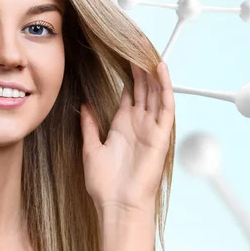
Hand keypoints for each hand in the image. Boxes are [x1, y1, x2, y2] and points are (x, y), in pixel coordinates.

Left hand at [80, 61, 174, 215]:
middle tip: (136, 45)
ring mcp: (151, 128)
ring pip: (155, 93)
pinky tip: (160, 69)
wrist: (118, 205)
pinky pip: (165, 106)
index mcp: (123, 126)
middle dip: (139, 68)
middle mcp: (139, 124)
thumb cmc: (105, 184)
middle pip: (142, 89)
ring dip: (152, 72)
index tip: (122, 55)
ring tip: (147, 50)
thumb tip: (84, 106)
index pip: (128, 94)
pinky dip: (164, 87)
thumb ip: (89, 126)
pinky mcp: (161, 135)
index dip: (127, 75)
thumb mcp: (91, 149)